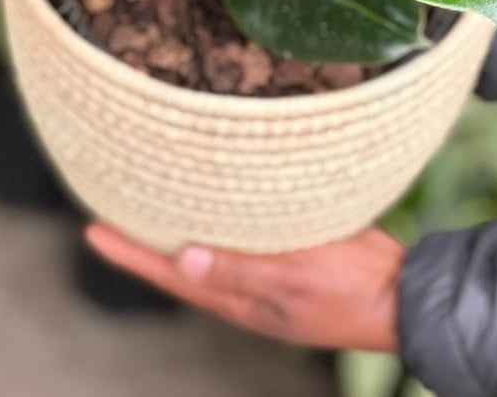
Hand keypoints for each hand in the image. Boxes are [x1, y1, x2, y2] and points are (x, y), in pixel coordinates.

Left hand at [85, 223, 404, 350]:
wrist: (404, 295)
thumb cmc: (350, 291)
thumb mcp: (293, 279)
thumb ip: (241, 271)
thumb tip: (185, 260)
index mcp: (240, 299)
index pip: (171, 274)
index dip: (131, 255)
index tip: (92, 232)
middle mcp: (246, 287)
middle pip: (183, 263)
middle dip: (145, 240)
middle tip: (110, 207)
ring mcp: (268, 274)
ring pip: (211, 248)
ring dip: (179, 227)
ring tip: (150, 198)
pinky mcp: (291, 255)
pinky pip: (243, 237)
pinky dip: (220, 219)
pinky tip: (217, 198)